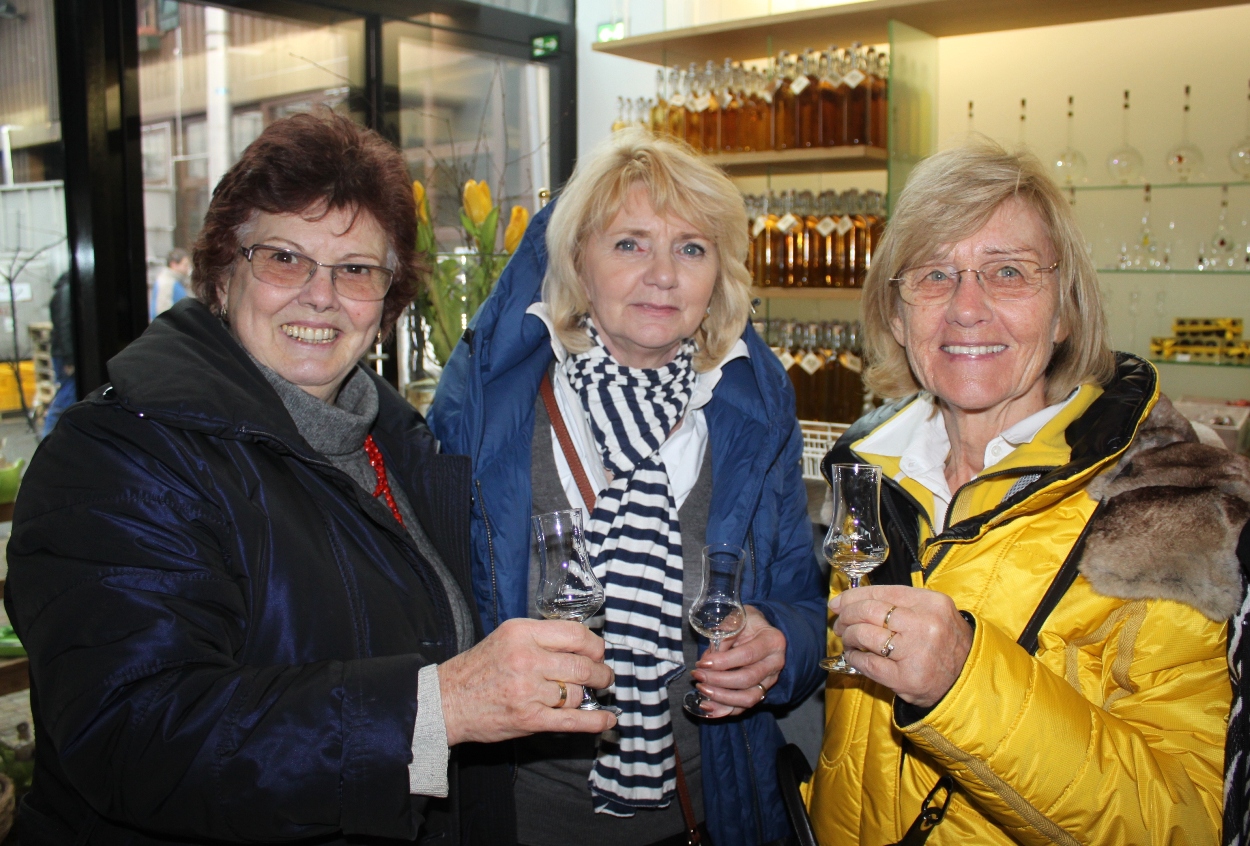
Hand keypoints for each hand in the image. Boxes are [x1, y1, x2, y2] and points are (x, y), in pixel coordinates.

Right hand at [439, 618, 616, 744]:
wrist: (447, 701)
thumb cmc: (479, 668)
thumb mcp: (507, 637)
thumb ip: (541, 637)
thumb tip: (583, 644)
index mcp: (522, 633)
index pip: (575, 635)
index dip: (594, 646)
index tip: (597, 653)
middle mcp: (526, 659)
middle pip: (582, 666)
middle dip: (601, 673)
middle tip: (603, 676)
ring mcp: (528, 691)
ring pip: (577, 694)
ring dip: (587, 697)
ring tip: (586, 695)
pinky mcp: (529, 719)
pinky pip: (572, 720)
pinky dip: (595, 721)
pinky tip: (607, 719)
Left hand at [690, 606, 785, 717]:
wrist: (760, 630)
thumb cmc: (747, 622)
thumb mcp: (737, 618)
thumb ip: (723, 635)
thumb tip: (707, 659)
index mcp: (772, 641)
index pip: (748, 655)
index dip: (723, 662)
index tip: (703, 663)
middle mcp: (775, 663)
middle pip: (747, 679)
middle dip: (718, 681)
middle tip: (698, 676)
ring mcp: (770, 681)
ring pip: (748, 698)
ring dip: (721, 698)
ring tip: (702, 689)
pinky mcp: (762, 692)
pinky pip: (744, 707)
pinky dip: (724, 710)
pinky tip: (707, 706)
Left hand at [829, 585, 971, 708]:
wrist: (966, 679)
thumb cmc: (944, 642)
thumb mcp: (932, 613)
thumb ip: (899, 604)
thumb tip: (851, 601)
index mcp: (931, 603)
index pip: (882, 592)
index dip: (854, 596)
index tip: (839, 603)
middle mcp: (924, 625)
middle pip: (868, 612)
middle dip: (846, 616)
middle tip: (839, 623)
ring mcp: (915, 652)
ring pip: (864, 635)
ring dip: (848, 637)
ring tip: (847, 640)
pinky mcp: (905, 678)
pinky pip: (867, 663)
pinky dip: (854, 658)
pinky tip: (854, 656)